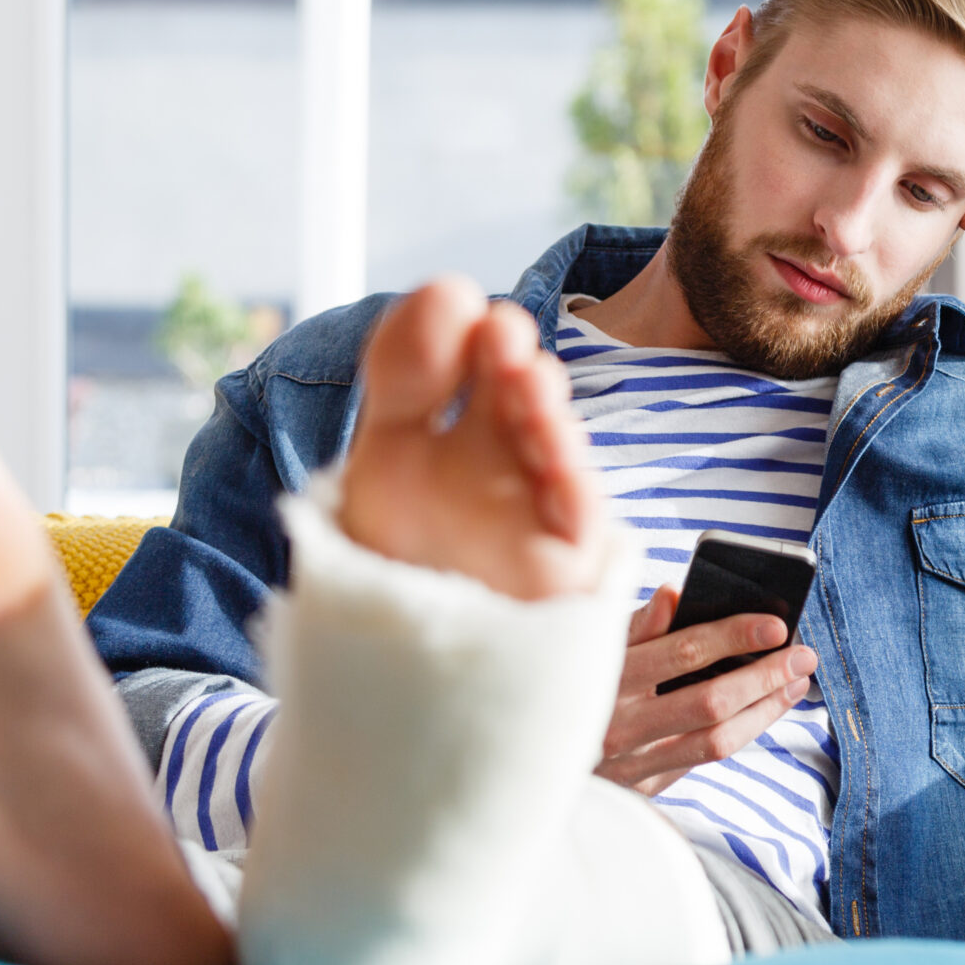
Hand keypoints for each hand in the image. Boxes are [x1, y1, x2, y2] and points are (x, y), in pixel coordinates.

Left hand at [338, 278, 607, 603]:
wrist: (404, 677)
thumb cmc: (398, 570)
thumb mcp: (384, 460)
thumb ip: (405, 375)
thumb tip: (449, 287)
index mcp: (449, 430)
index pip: (461, 364)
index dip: (458, 332)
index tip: (453, 301)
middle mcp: (499, 460)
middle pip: (515, 396)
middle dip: (510, 360)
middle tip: (498, 332)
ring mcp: (533, 509)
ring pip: (553, 449)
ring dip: (544, 412)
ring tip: (527, 380)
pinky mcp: (565, 563)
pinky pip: (579, 519)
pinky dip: (571, 484)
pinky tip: (555, 455)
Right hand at [596, 586, 820, 793]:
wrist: (532, 754)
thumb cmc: (575, 684)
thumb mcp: (593, 647)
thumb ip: (633, 624)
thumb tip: (673, 593)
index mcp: (606, 677)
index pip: (683, 652)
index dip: (733, 636)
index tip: (775, 624)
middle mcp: (617, 724)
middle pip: (710, 700)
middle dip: (764, 675)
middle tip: (803, 654)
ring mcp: (630, 762)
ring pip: (716, 739)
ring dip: (765, 709)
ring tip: (795, 681)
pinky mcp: (641, 788)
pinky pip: (703, 759)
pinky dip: (743, 732)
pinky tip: (766, 709)